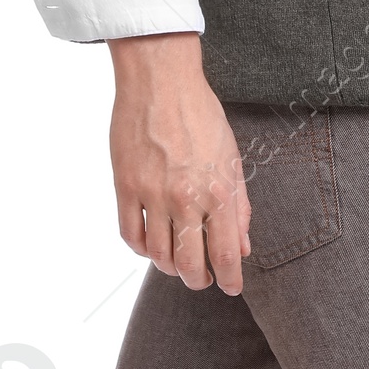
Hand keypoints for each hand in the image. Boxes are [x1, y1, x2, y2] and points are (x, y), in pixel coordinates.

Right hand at [106, 32, 250, 292]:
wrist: (160, 80)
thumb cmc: (200, 114)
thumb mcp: (232, 158)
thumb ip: (239, 206)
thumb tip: (243, 246)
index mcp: (218, 190)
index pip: (225, 252)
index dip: (229, 278)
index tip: (231, 288)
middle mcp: (185, 197)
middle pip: (189, 263)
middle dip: (197, 280)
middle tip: (201, 279)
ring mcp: (151, 193)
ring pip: (157, 254)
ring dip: (168, 266)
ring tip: (176, 262)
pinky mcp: (125, 185)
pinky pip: (129, 234)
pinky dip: (140, 249)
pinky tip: (150, 245)